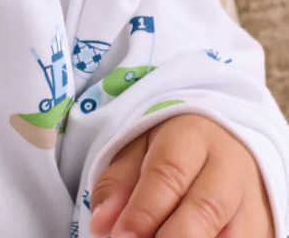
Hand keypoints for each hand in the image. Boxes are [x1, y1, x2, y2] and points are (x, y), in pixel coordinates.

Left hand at [89, 112, 274, 237]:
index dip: (143, 210)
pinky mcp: (263, 227)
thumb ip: (117, 182)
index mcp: (193, 137)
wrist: (227, 143)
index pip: (168, 174)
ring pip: (231, 236)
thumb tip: (102, 224)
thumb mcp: (139, 149)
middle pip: (204, 210)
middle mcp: (229, 168)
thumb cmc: (174, 148)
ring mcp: (252, 201)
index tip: (120, 236)